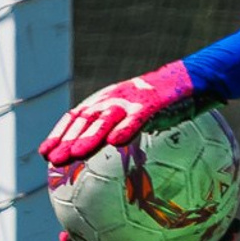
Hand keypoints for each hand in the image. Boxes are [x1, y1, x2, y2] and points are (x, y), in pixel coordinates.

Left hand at [40, 30, 239, 168]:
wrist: (195, 79)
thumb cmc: (169, 102)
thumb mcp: (141, 116)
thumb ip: (124, 131)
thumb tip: (113, 156)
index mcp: (108, 100)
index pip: (76, 116)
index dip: (59, 133)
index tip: (45, 154)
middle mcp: (115, 98)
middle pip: (84, 120)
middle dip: (66, 140)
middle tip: (52, 161)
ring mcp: (132, 99)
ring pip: (105, 119)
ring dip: (88, 138)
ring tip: (76, 154)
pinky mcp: (152, 101)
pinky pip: (137, 117)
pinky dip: (126, 128)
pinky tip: (117, 143)